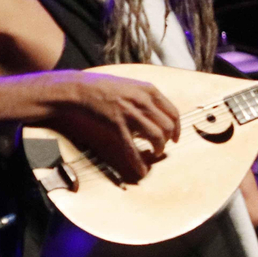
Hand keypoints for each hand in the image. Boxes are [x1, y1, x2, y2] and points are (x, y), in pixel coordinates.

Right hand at [44, 71, 179, 182]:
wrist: (80, 88)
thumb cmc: (104, 87)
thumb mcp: (131, 86)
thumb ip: (147, 97)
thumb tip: (159, 113)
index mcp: (149, 90)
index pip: (174, 112)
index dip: (177, 128)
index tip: (175, 138)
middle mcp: (143, 101)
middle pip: (168, 126)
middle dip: (168, 140)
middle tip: (162, 146)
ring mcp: (130, 113)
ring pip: (156, 136)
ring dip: (159, 148)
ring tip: (154, 153)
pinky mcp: (116, 125)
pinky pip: (132, 147)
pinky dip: (139, 161)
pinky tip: (141, 170)